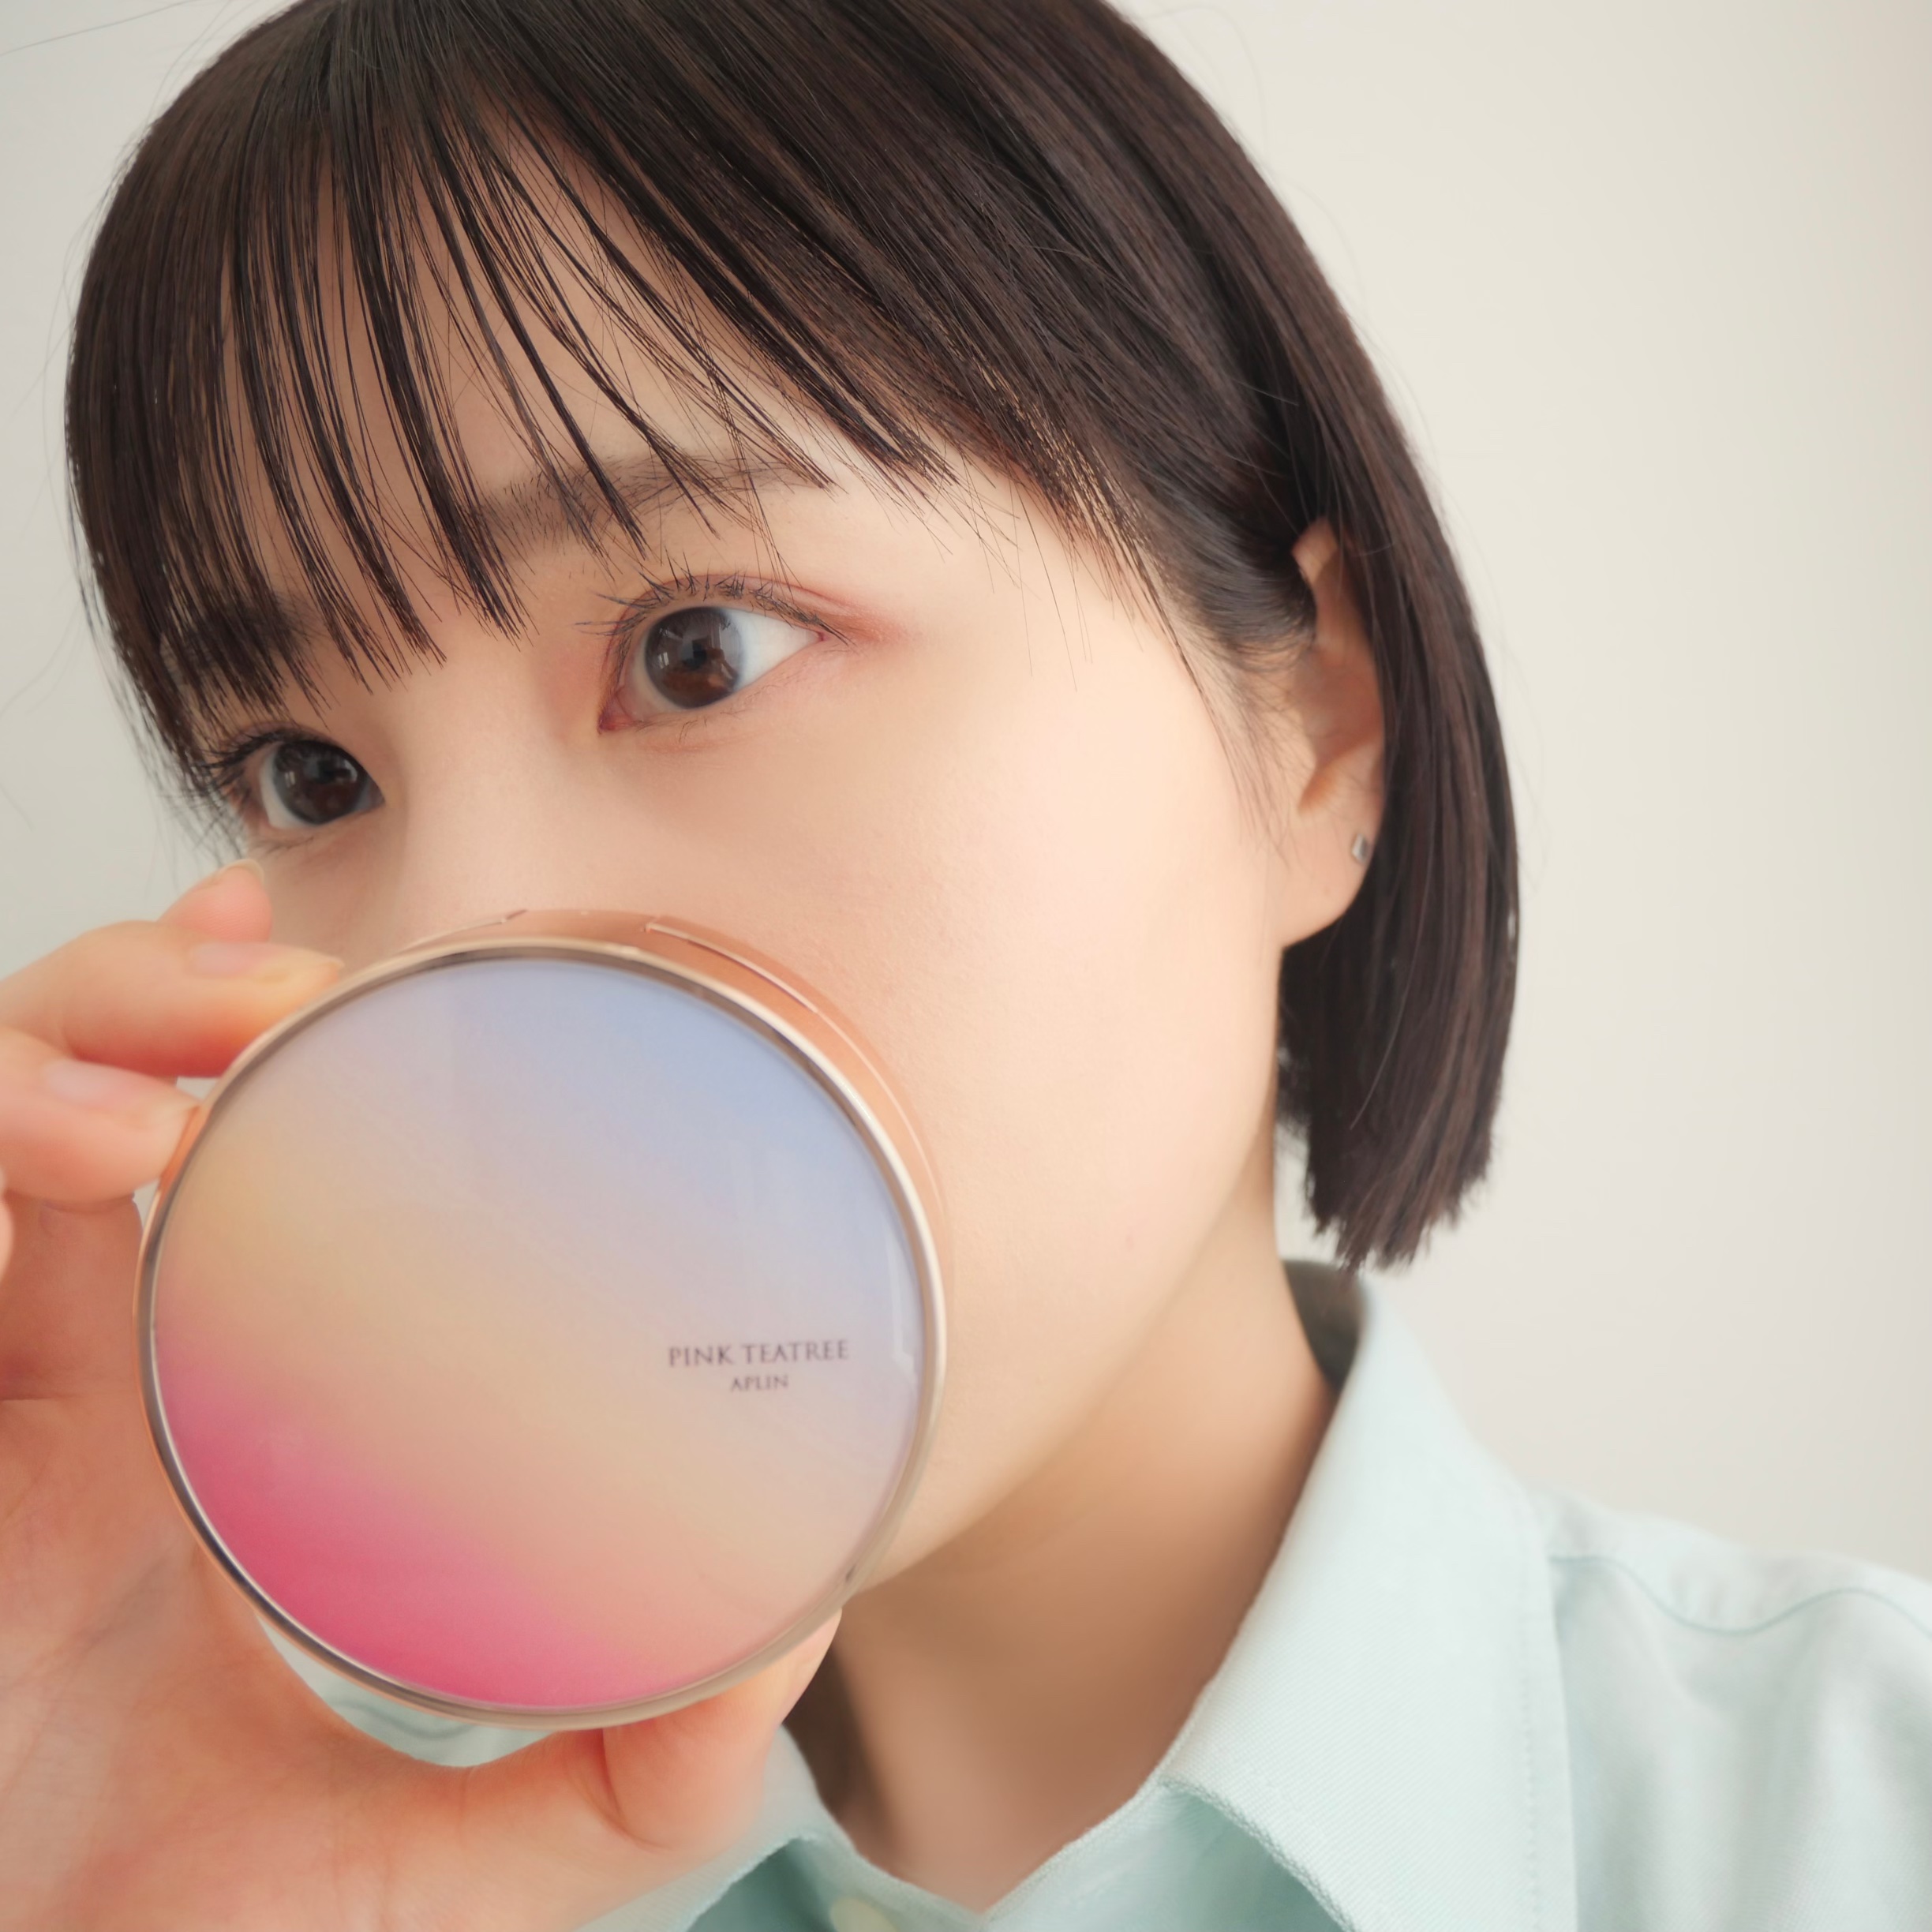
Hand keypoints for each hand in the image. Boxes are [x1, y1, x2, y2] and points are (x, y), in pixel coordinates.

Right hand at [0, 864, 833, 1931]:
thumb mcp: (455, 1862)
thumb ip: (633, 1774)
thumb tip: (802, 1634)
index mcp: (211, 1440)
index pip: (221, 1189)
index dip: (247, 1048)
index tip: (325, 949)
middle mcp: (85, 1391)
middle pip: (92, 1097)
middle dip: (167, 989)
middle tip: (289, 975)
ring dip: (89, 1022)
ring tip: (214, 1034)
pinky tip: (97, 1146)